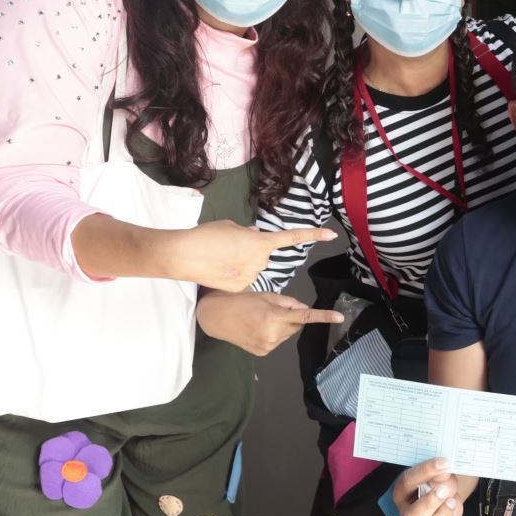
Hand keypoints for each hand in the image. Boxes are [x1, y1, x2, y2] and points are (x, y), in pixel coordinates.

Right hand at [170, 221, 335, 292]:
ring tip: (221, 262)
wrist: (184, 255)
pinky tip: (220, 273)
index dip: (312, 235)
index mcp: (260, 241)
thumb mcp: (229, 227)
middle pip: (263, 257)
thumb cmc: (206, 236)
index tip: (331, 235)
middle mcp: (261, 260)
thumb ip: (246, 233)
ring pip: (253, 269)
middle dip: (251, 254)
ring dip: (242, 266)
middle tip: (229, 250)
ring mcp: (253, 276)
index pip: (291, 238)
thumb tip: (254, 235)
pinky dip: (235, 278)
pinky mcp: (243, 288)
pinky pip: (245, 281)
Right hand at [195, 290, 343, 355]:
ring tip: (262, 319)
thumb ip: (288, 302)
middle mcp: (272, 334)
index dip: (324, 316)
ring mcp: (268, 346)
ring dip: (282, 326)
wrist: (215, 317)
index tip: (339, 317)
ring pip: (287, 334)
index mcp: (273, 317)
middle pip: (296, 325)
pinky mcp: (263, 352)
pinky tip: (258, 328)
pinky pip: (277, 341)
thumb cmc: (239, 301)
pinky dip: (274, 334)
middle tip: (273, 310)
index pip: (304, 317)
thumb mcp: (265, 295)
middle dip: (291, 318)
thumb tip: (304, 309)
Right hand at [394, 458, 462, 515]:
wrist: (447, 495)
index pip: (408, 481)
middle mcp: (406, 513)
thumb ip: (441, 473)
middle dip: (429, 503)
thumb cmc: (439, 483)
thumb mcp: (439, 474)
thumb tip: (445, 471)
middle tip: (445, 490)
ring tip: (452, 503)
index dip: (426, 471)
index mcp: (402, 492)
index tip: (444, 463)